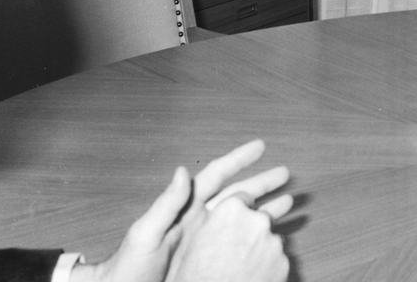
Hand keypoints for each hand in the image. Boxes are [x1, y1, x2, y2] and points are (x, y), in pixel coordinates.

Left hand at [72, 140, 290, 281]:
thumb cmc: (126, 271)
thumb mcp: (144, 235)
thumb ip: (166, 204)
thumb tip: (183, 170)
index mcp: (185, 210)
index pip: (216, 177)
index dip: (238, 160)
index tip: (260, 146)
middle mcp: (199, 223)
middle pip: (237, 196)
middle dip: (261, 184)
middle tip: (286, 173)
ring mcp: (205, 245)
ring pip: (242, 221)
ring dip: (264, 210)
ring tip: (289, 202)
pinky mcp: (209, 265)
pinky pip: (238, 248)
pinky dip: (256, 241)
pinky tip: (273, 240)